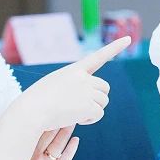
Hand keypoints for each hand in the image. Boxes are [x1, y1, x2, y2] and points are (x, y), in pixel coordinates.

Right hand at [16, 37, 130, 129]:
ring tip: (75, 114)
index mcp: (73, 70)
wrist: (31, 111)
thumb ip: (71, 85)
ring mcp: (87, 91)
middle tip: (83, 107)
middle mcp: (83, 78)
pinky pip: (99, 114)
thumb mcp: (52, 85)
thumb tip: (83, 99)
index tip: (128, 39)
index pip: (98, 56)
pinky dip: (91, 119)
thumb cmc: (36, 101)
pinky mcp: (88, 106)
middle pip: (104, 87)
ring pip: (103, 102)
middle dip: (98, 98)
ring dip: (93, 110)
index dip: (114, 47)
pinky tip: (77, 120)